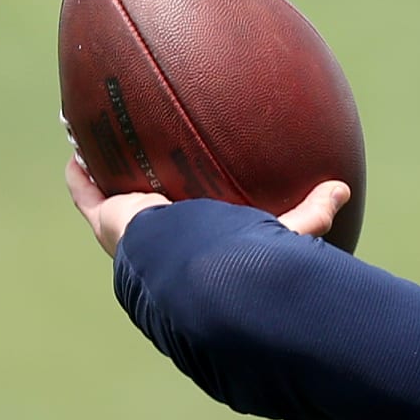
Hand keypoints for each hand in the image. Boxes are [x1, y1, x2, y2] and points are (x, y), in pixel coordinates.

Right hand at [66, 157, 351, 257]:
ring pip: (116, 204)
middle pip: (155, 220)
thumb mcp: (285, 233)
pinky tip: (76, 148)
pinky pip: (86, 194)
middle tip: (151, 169)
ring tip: (106, 152)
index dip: (198, 219)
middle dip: (150, 198)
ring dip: (111, 179)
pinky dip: (80, 173)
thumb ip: (313, 215)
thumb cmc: (244, 258)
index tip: (198, 199)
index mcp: (206, 250)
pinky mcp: (108, 222)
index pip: (203, 233)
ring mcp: (134, 235)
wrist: (198, 272)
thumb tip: (343, 190)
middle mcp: (167, 246)